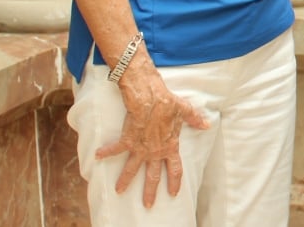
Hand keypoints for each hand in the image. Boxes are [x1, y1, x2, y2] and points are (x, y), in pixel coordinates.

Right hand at [95, 63, 211, 207]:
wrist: (150, 99)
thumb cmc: (168, 103)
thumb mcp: (185, 111)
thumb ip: (195, 119)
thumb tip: (206, 124)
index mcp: (170, 147)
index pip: (175, 169)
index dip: (174, 182)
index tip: (173, 193)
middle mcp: (155, 151)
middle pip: (153, 176)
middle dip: (150, 191)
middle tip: (148, 205)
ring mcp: (140, 148)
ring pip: (132, 169)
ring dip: (125, 180)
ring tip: (119, 190)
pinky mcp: (127, 141)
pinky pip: (115, 149)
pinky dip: (106, 152)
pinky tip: (97, 156)